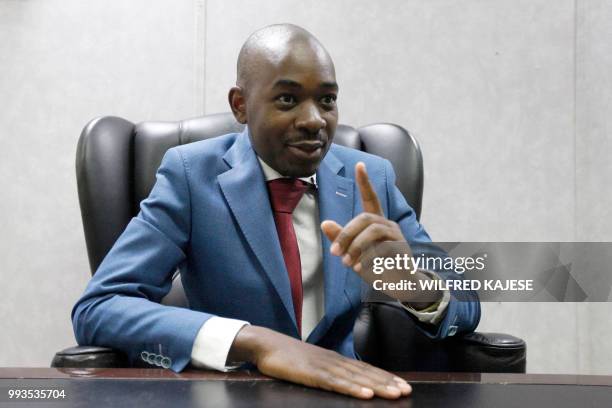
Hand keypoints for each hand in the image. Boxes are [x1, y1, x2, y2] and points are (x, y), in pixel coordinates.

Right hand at [229, 325, 410, 398]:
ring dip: (378, 386)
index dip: (385, 376)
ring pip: (356, 378)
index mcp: (334, 359)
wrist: (266, 344)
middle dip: (388, 382)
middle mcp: (334, 361)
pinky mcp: (313, 373)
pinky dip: (353, 388)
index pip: (365, 368)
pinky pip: (336, 383)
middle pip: (365, 373)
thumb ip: (328, 372)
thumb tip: (346, 381)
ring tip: (395, 393)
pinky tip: (366, 394)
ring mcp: (324, 366)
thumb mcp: (312, 364)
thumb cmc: (287, 356)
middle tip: (407, 390)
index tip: (402, 385)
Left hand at [321, 162, 406, 275]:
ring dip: (356, 246)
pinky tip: (359, 269)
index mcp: (375, 222)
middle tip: (334, 252)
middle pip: (365, 218)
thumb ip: (341, 238)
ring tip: (346, 263)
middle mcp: (387, 224)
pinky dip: (368, 258)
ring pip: (373, 230)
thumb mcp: (354, 252)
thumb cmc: (376, 266)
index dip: (365, 182)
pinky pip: (383, 247)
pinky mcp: (402, 249)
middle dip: (346, 234)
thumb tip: (324, 222)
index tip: (360, 165)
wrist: (400, 285)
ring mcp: (397, 235)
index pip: (371, 198)